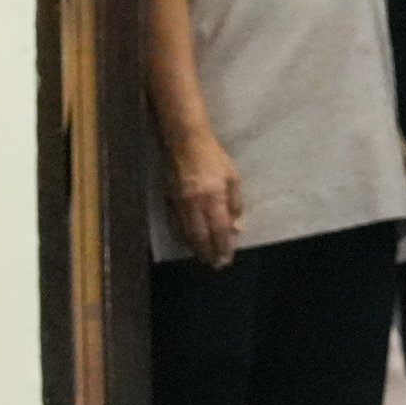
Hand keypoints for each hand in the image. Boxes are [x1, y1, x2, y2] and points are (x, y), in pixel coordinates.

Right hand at [166, 131, 242, 269]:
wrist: (184, 140)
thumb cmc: (213, 157)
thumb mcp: (233, 178)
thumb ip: (235, 204)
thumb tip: (236, 227)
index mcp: (214, 198)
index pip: (220, 231)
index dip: (223, 247)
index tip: (226, 259)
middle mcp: (195, 204)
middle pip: (201, 236)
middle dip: (208, 252)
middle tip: (215, 264)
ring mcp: (179, 202)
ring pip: (186, 232)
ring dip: (194, 247)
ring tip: (202, 256)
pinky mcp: (169, 198)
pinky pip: (174, 223)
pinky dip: (181, 235)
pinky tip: (186, 241)